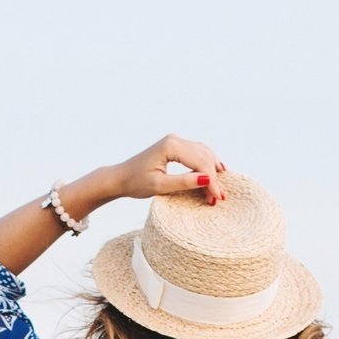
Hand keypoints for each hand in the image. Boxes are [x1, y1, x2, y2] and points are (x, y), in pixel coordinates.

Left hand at [101, 135, 228, 207]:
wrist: (120, 177)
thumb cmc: (135, 183)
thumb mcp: (159, 186)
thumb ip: (183, 182)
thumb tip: (207, 179)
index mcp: (170, 146)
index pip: (200, 163)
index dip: (211, 181)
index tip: (216, 198)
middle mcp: (175, 139)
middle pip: (204, 157)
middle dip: (213, 178)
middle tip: (218, 198)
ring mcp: (175, 141)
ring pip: (203, 153)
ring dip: (212, 170)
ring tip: (217, 189)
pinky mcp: (175, 146)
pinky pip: (197, 152)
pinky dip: (207, 163)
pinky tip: (216, 170)